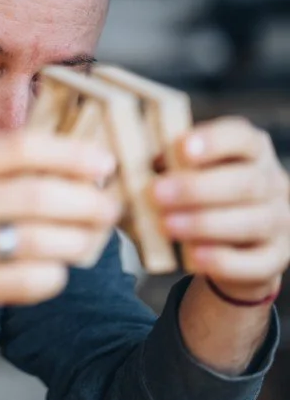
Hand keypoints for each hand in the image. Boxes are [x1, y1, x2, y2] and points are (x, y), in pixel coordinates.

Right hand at [0, 131, 119, 348]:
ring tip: (89, 242)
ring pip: (41, 238)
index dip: (71, 154)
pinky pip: (28, 280)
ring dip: (78, 241)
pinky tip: (54, 273)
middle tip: (109, 207)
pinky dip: (53, 277)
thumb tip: (58, 163)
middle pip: (40, 193)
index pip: (22, 147)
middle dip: (87, 201)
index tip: (103, 163)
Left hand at [153, 117, 289, 299]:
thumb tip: (125, 164)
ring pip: (252, 221)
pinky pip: (255, 262)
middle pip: (246, 182)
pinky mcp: (276, 258)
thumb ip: (165, 164)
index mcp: (252, 150)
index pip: (241, 136)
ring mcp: (280, 221)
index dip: (214, 141)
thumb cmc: (200, 197)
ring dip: (204, 223)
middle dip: (197, 188)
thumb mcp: (186, 172)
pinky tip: (194, 257)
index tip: (181, 148)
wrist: (232, 244)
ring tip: (166, 225)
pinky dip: (223, 260)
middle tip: (156, 193)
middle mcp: (273, 183)